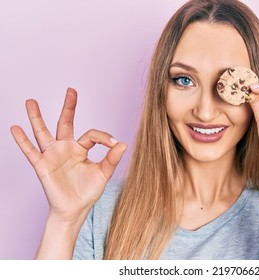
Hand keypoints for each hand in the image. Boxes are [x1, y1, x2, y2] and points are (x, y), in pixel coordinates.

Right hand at [10, 88, 126, 223]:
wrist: (74, 209)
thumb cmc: (87, 191)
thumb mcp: (103, 173)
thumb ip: (111, 159)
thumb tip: (123, 143)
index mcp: (81, 149)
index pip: (91, 134)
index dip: (104, 137)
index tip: (113, 144)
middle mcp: (66, 148)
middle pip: (65, 122)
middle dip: (69, 107)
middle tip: (71, 90)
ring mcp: (52, 155)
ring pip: (43, 132)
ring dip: (37, 117)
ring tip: (31, 101)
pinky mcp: (42, 165)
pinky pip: (30, 151)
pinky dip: (22, 140)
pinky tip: (16, 128)